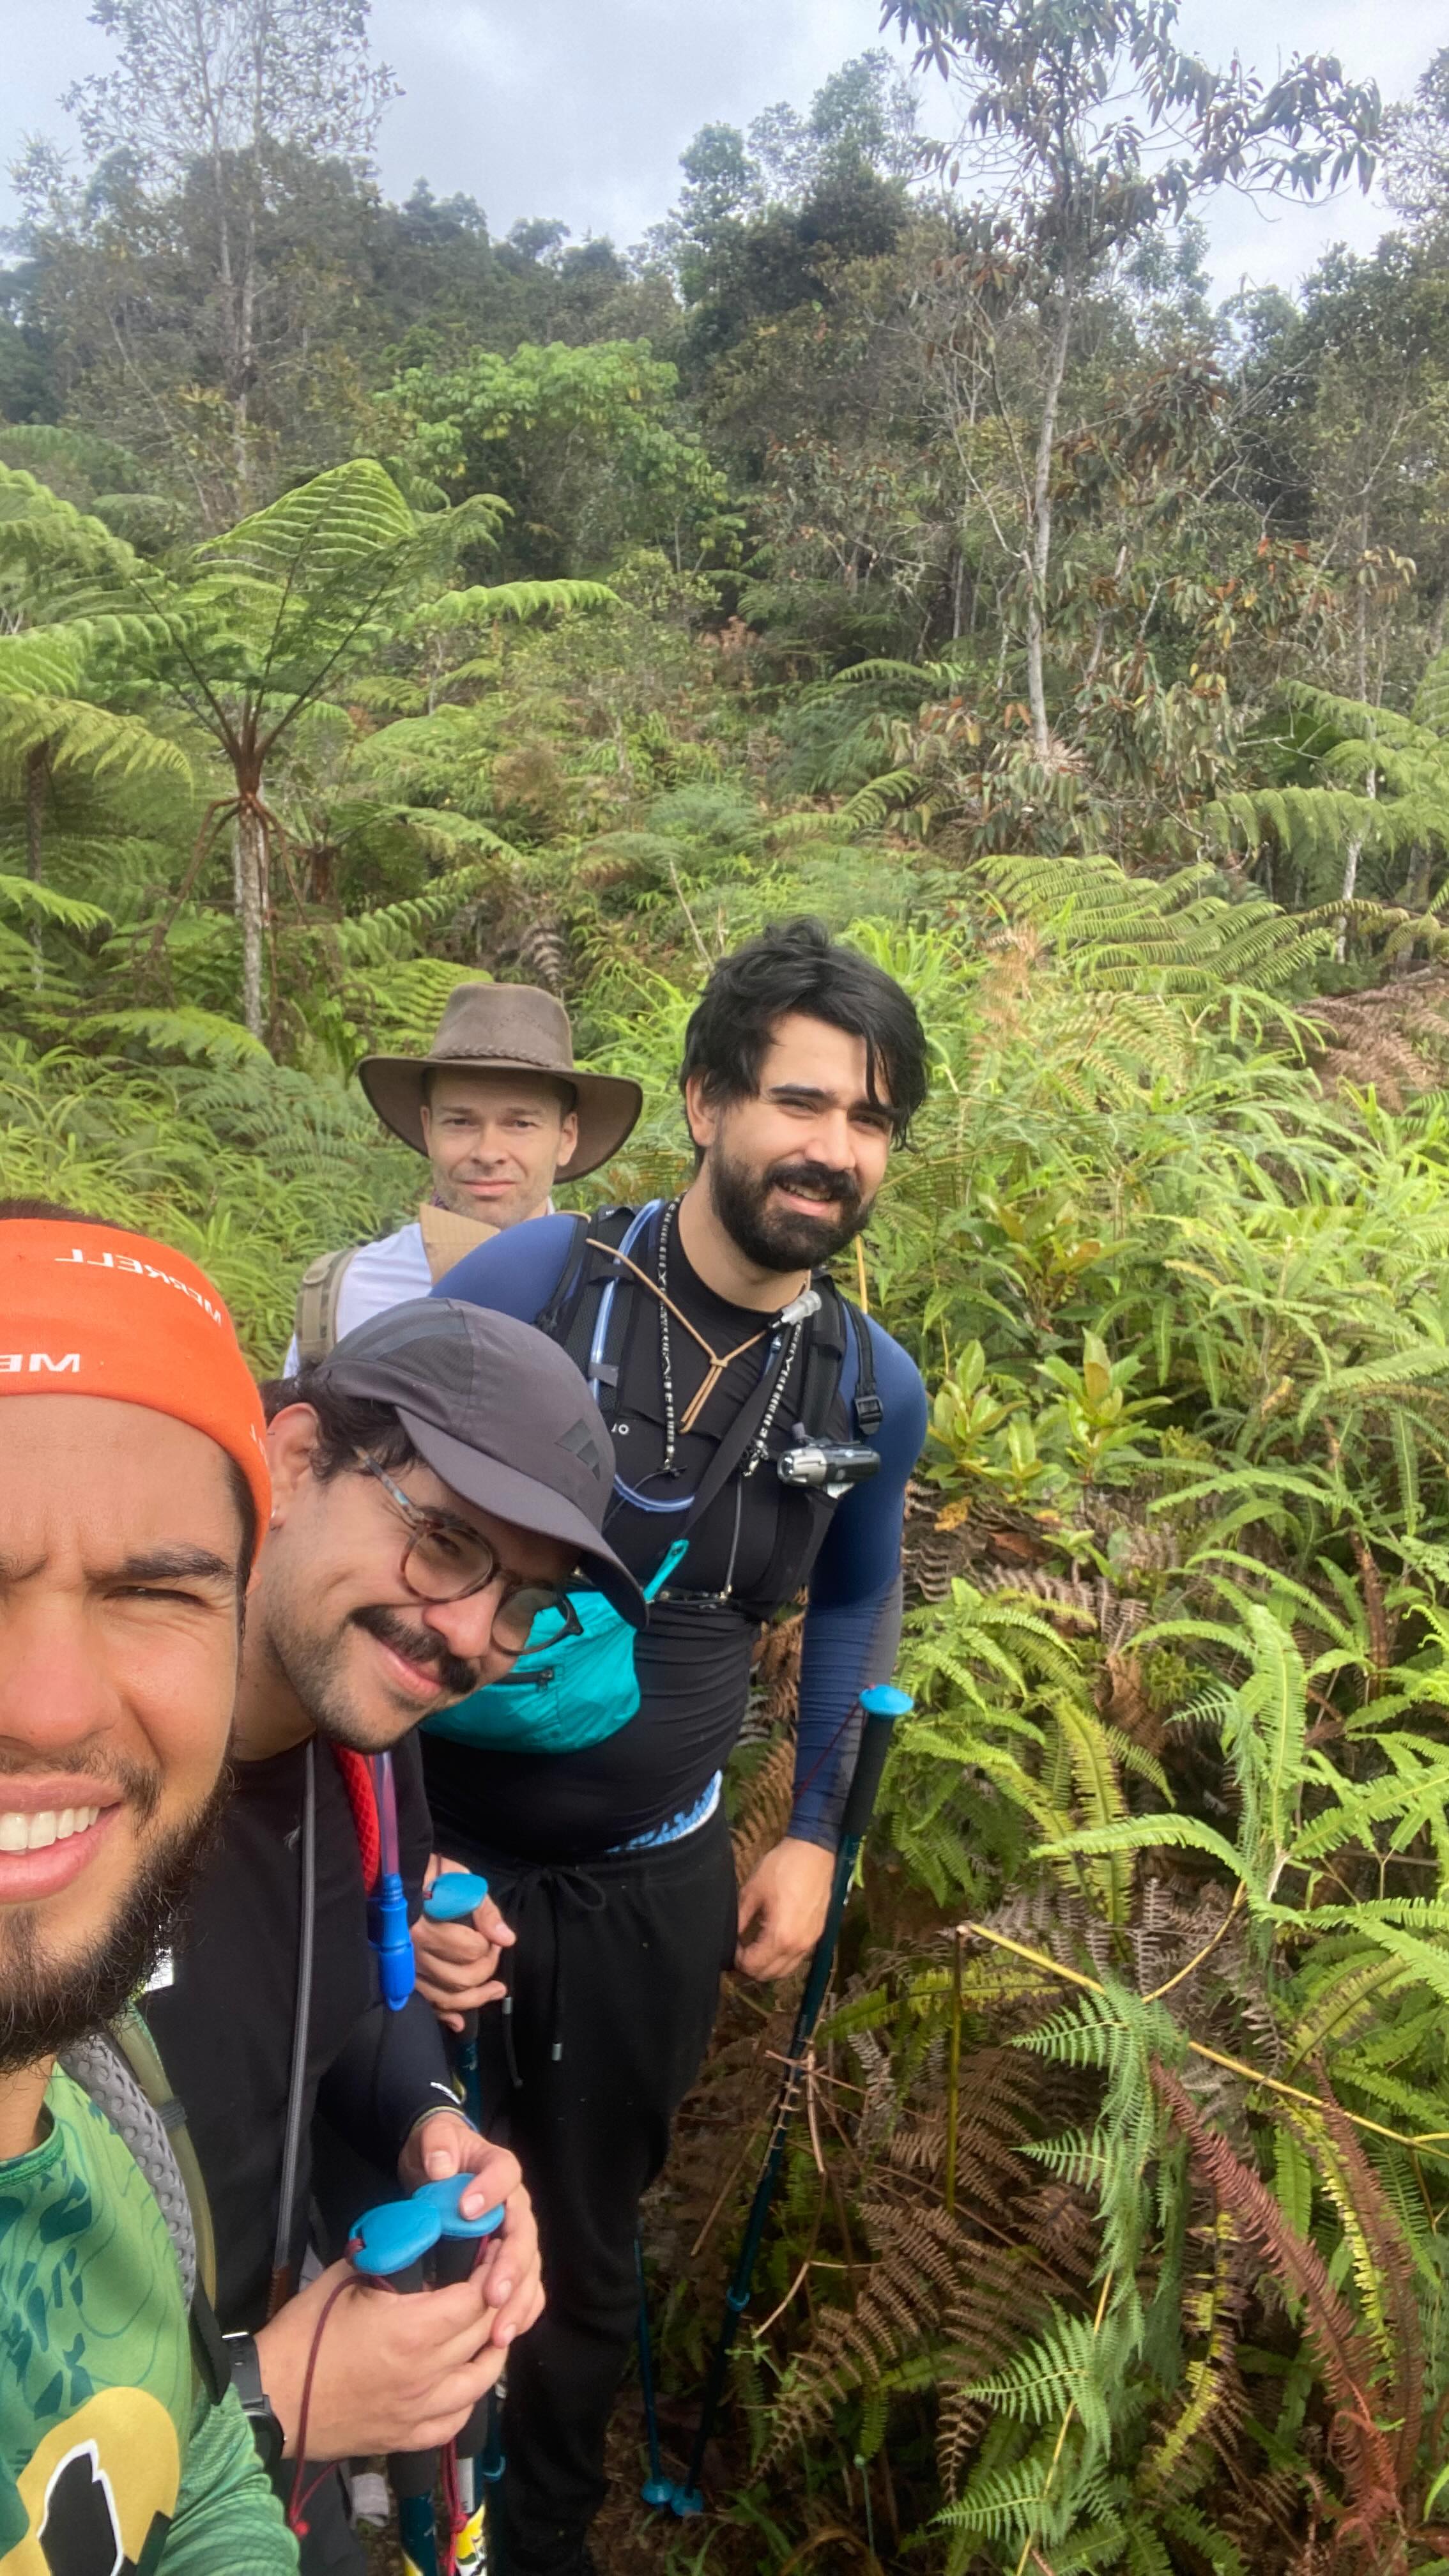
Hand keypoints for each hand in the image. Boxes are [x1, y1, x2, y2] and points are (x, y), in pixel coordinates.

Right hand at [256, 2261, 507, 2459]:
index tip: (494, 2251)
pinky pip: (456, 2419)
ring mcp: (419, 2411)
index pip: (475, 2298)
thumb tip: (417, 2238)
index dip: (491, 2271)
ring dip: (493, 2349)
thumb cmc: (304, 2333)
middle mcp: (426, 2374)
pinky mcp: (407, 2438)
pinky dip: (469, 2395)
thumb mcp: (346, 2278)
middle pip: (483, 2334)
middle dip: (497, 2301)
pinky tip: (466, 2377)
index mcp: (413, 2330)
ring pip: (481, 2380)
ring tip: (493, 2326)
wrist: (271, 2398)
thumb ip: (389, 2258)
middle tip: (497, 2279)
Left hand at [397, 2115, 543, 2351]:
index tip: (466, 2211)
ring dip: (517, 2303)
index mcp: (500, 2169)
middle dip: (511, 2267)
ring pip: (529, 2270)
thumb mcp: (434, 2138)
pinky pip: (525, 2290)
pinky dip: (519, 2313)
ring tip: (499, 2333)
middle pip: (523, 2235)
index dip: (490, 2191)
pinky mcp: (509, 2263)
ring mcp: (515, 2238)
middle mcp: (515, 2206)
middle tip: (493, 2294)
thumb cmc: (439, 2152)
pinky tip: (504, 2338)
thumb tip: (441, 2167)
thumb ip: (437, 2144)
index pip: (505, 2175)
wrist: (439, 2168)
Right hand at [414, 1854, 514, 2032]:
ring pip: (444, 1998)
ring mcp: (404, 1969)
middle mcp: (411, 1953)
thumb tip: (506, 1938)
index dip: (488, 1945)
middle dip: (486, 1970)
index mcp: (423, 1926)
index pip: (469, 1949)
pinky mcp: (401, 1978)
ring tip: (497, 1991)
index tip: (493, 1936)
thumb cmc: (424, 1875)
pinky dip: (445, 2016)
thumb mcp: (456, 1877)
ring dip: (475, 1999)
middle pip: (459, 1978)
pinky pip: (425, 2003)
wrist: (384, 1880)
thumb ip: (483, 1908)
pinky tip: (460, 2022)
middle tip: (495, 1954)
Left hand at [735, 1835, 834, 1979]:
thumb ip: (739, 1920)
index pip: (753, 1966)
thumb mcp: (752, 1891)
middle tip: (737, 1950)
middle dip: (750, 1967)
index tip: (729, 1946)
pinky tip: (770, 1942)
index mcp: (781, 1937)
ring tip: (752, 1948)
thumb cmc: (782, 1868)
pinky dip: (780, 1958)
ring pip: (784, 1971)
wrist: (815, 1852)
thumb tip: (728, 1939)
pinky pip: (795, 1959)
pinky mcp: (817, 1936)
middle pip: (769, 1975)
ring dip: (766, 1966)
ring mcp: (810, 1943)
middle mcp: (798, 1947)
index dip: (736, 1960)